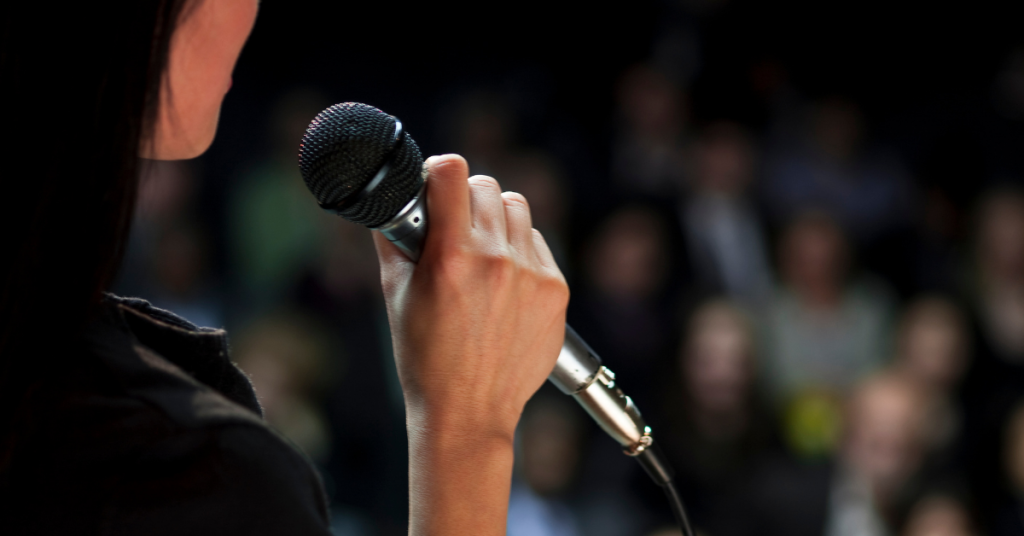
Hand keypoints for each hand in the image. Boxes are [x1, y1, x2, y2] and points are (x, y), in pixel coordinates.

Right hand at [372, 153, 568, 535]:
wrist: (468, 411)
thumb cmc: (425, 358)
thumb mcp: (395, 295)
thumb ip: (393, 239)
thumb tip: (394, 200)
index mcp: (452, 257)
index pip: (453, 173)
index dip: (439, 171)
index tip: (435, 183)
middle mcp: (497, 260)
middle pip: (488, 187)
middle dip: (466, 199)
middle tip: (455, 224)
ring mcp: (532, 275)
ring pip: (518, 210)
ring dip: (497, 220)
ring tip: (481, 252)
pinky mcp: (556, 290)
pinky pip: (538, 244)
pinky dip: (520, 251)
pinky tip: (503, 281)